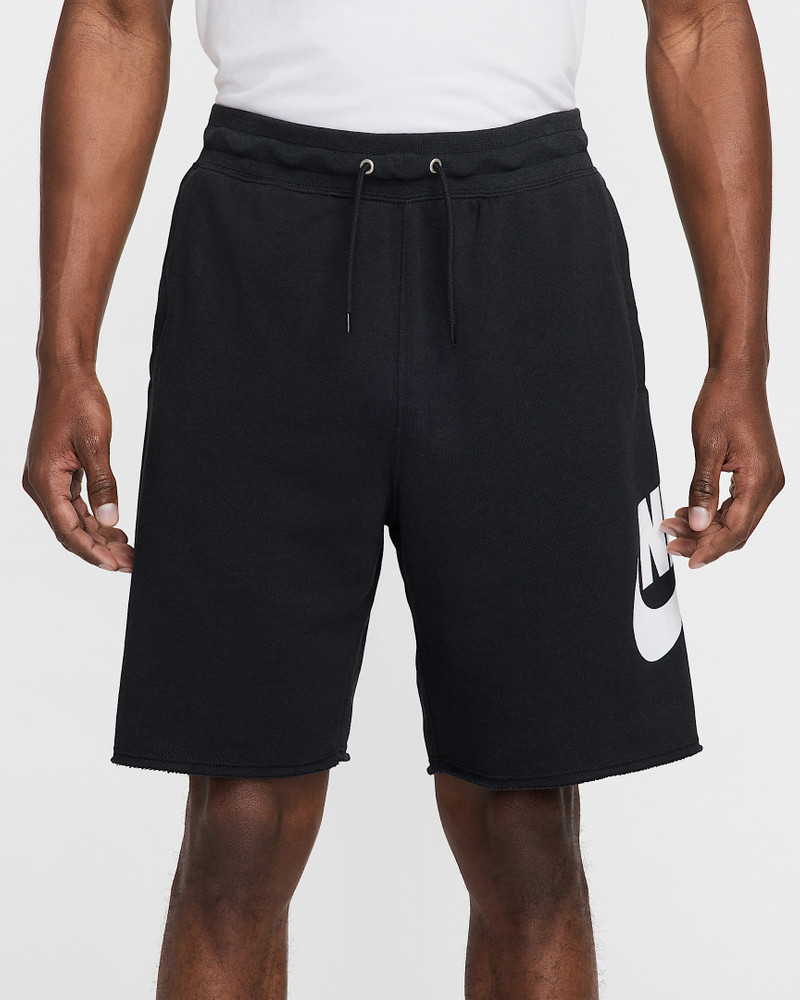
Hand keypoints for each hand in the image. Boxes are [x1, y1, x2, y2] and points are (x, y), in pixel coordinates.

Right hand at [22, 365, 134, 571]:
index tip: (116, 566)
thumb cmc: (79, 402)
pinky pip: (73, 504)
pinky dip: (93, 517)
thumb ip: (103, 484)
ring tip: (127, 548)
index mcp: (45, 481)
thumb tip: (110, 521)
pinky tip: (114, 527)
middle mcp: (40, 484)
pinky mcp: (57, 471)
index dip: (92, 551)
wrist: (67, 373)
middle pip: (69, 530)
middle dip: (99, 549)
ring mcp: (47, 478)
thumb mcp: (96, 444)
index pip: (68, 530)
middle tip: (131, 561)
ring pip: (72, 519)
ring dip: (98, 535)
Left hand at [660, 365, 783, 567]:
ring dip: (706, 528)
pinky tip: (688, 512)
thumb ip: (702, 489)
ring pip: (737, 521)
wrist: (738, 377)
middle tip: (669, 539)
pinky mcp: (757, 475)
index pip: (736, 530)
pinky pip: (737, 506)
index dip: (711, 549)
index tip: (687, 560)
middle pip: (737, 530)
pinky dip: (713, 514)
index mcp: (760, 479)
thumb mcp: (706, 447)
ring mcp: (765, 480)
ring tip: (672, 526)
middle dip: (703, 540)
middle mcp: (769, 484)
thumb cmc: (723, 403)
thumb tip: (695, 524)